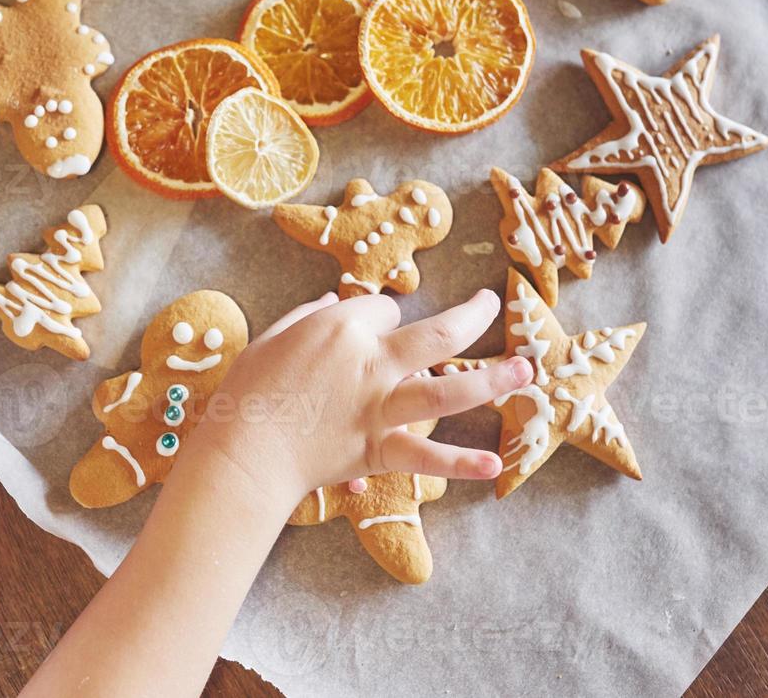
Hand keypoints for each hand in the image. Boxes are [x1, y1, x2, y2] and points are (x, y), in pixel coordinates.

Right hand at [194, 288, 532, 502]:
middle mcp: (372, 363)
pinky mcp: (379, 449)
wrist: (242, 451)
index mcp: (343, 328)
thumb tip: (331, 303)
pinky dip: (460, 463)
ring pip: (447, 391)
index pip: (386, 310)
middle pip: (437, 333)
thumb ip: (308, 316)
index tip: (377, 330)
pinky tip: (493, 465)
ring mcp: (381, 408)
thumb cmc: (249, 389)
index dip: (384, 318)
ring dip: (490, 381)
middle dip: (473, 317)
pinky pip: (426, 456)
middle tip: (493, 306)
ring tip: (525, 371)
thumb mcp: (274, 336)